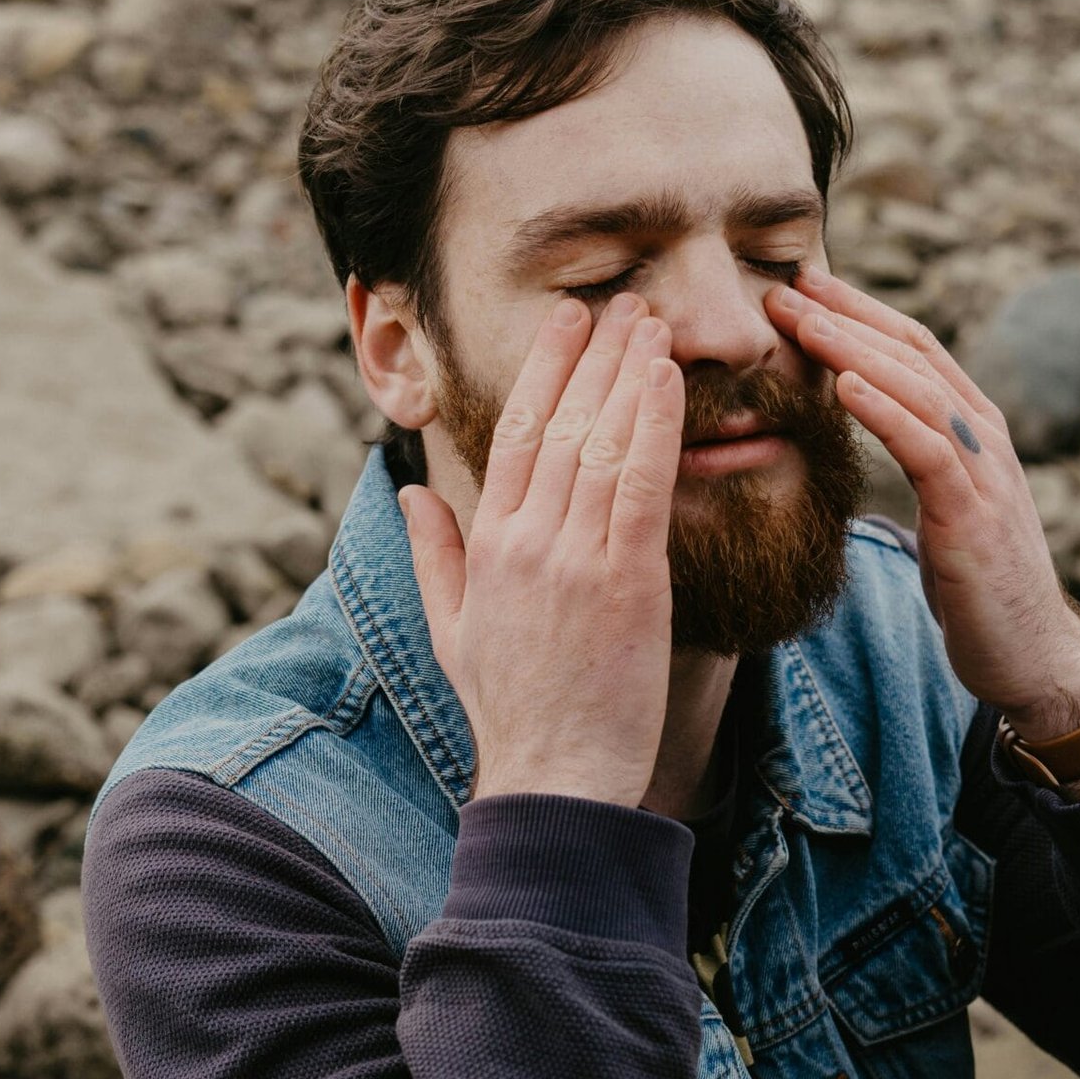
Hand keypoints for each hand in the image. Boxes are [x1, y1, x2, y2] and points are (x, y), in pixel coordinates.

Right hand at [399, 293, 684, 805]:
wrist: (556, 776)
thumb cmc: (511, 710)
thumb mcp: (453, 630)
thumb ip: (435, 555)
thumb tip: (410, 496)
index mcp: (488, 545)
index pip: (514, 432)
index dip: (544, 368)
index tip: (569, 321)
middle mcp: (527, 541)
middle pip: (560, 423)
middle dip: (593, 354)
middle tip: (623, 302)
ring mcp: (575, 559)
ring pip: (603, 442)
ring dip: (630, 375)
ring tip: (652, 323)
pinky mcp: (627, 582)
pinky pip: (643, 486)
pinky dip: (655, 427)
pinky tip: (669, 382)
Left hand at [766, 269, 1079, 740]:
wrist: (1033, 659)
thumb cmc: (983, 594)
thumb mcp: (948, 517)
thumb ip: (925, 471)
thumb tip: (883, 448)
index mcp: (977, 436)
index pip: (916, 353)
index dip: (862, 315)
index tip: (807, 290)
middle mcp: (987, 441)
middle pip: (914, 355)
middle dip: (850, 316)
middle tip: (787, 286)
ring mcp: (986, 475)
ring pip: (918, 390)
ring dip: (855, 349)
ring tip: (803, 321)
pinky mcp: (974, 516)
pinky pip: (926, 449)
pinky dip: (886, 410)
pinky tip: (845, 384)